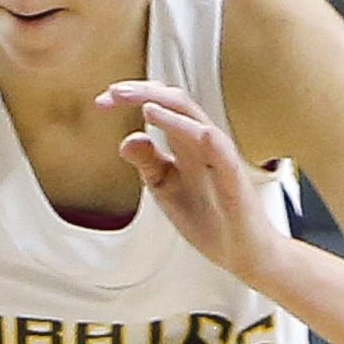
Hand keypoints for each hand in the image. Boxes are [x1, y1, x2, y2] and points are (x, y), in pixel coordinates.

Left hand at [100, 81, 287, 287]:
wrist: (242, 251)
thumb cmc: (208, 216)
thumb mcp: (165, 187)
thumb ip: (147, 162)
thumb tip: (126, 139)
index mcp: (185, 143)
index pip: (160, 106)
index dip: (132, 99)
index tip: (101, 102)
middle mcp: (204, 145)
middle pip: (178, 104)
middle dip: (145, 94)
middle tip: (113, 92)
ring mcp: (221, 161)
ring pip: (200, 123)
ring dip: (173, 112)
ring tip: (145, 105)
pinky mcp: (235, 183)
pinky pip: (225, 156)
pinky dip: (208, 140)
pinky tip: (194, 133)